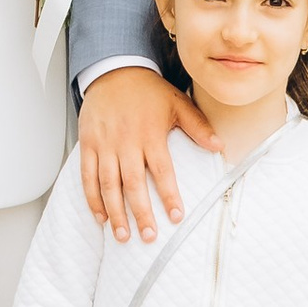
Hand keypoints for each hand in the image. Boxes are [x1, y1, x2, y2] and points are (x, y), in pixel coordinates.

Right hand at [76, 64, 218, 244]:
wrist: (114, 70)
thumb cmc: (147, 90)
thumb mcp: (177, 102)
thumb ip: (198, 126)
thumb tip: (220, 146)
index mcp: (150, 133)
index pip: (161, 170)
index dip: (168, 194)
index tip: (176, 216)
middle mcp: (125, 141)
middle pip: (132, 183)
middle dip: (140, 213)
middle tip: (148, 236)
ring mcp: (104, 144)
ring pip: (108, 184)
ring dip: (115, 212)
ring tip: (123, 236)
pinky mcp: (88, 144)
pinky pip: (87, 176)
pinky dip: (92, 198)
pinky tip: (100, 216)